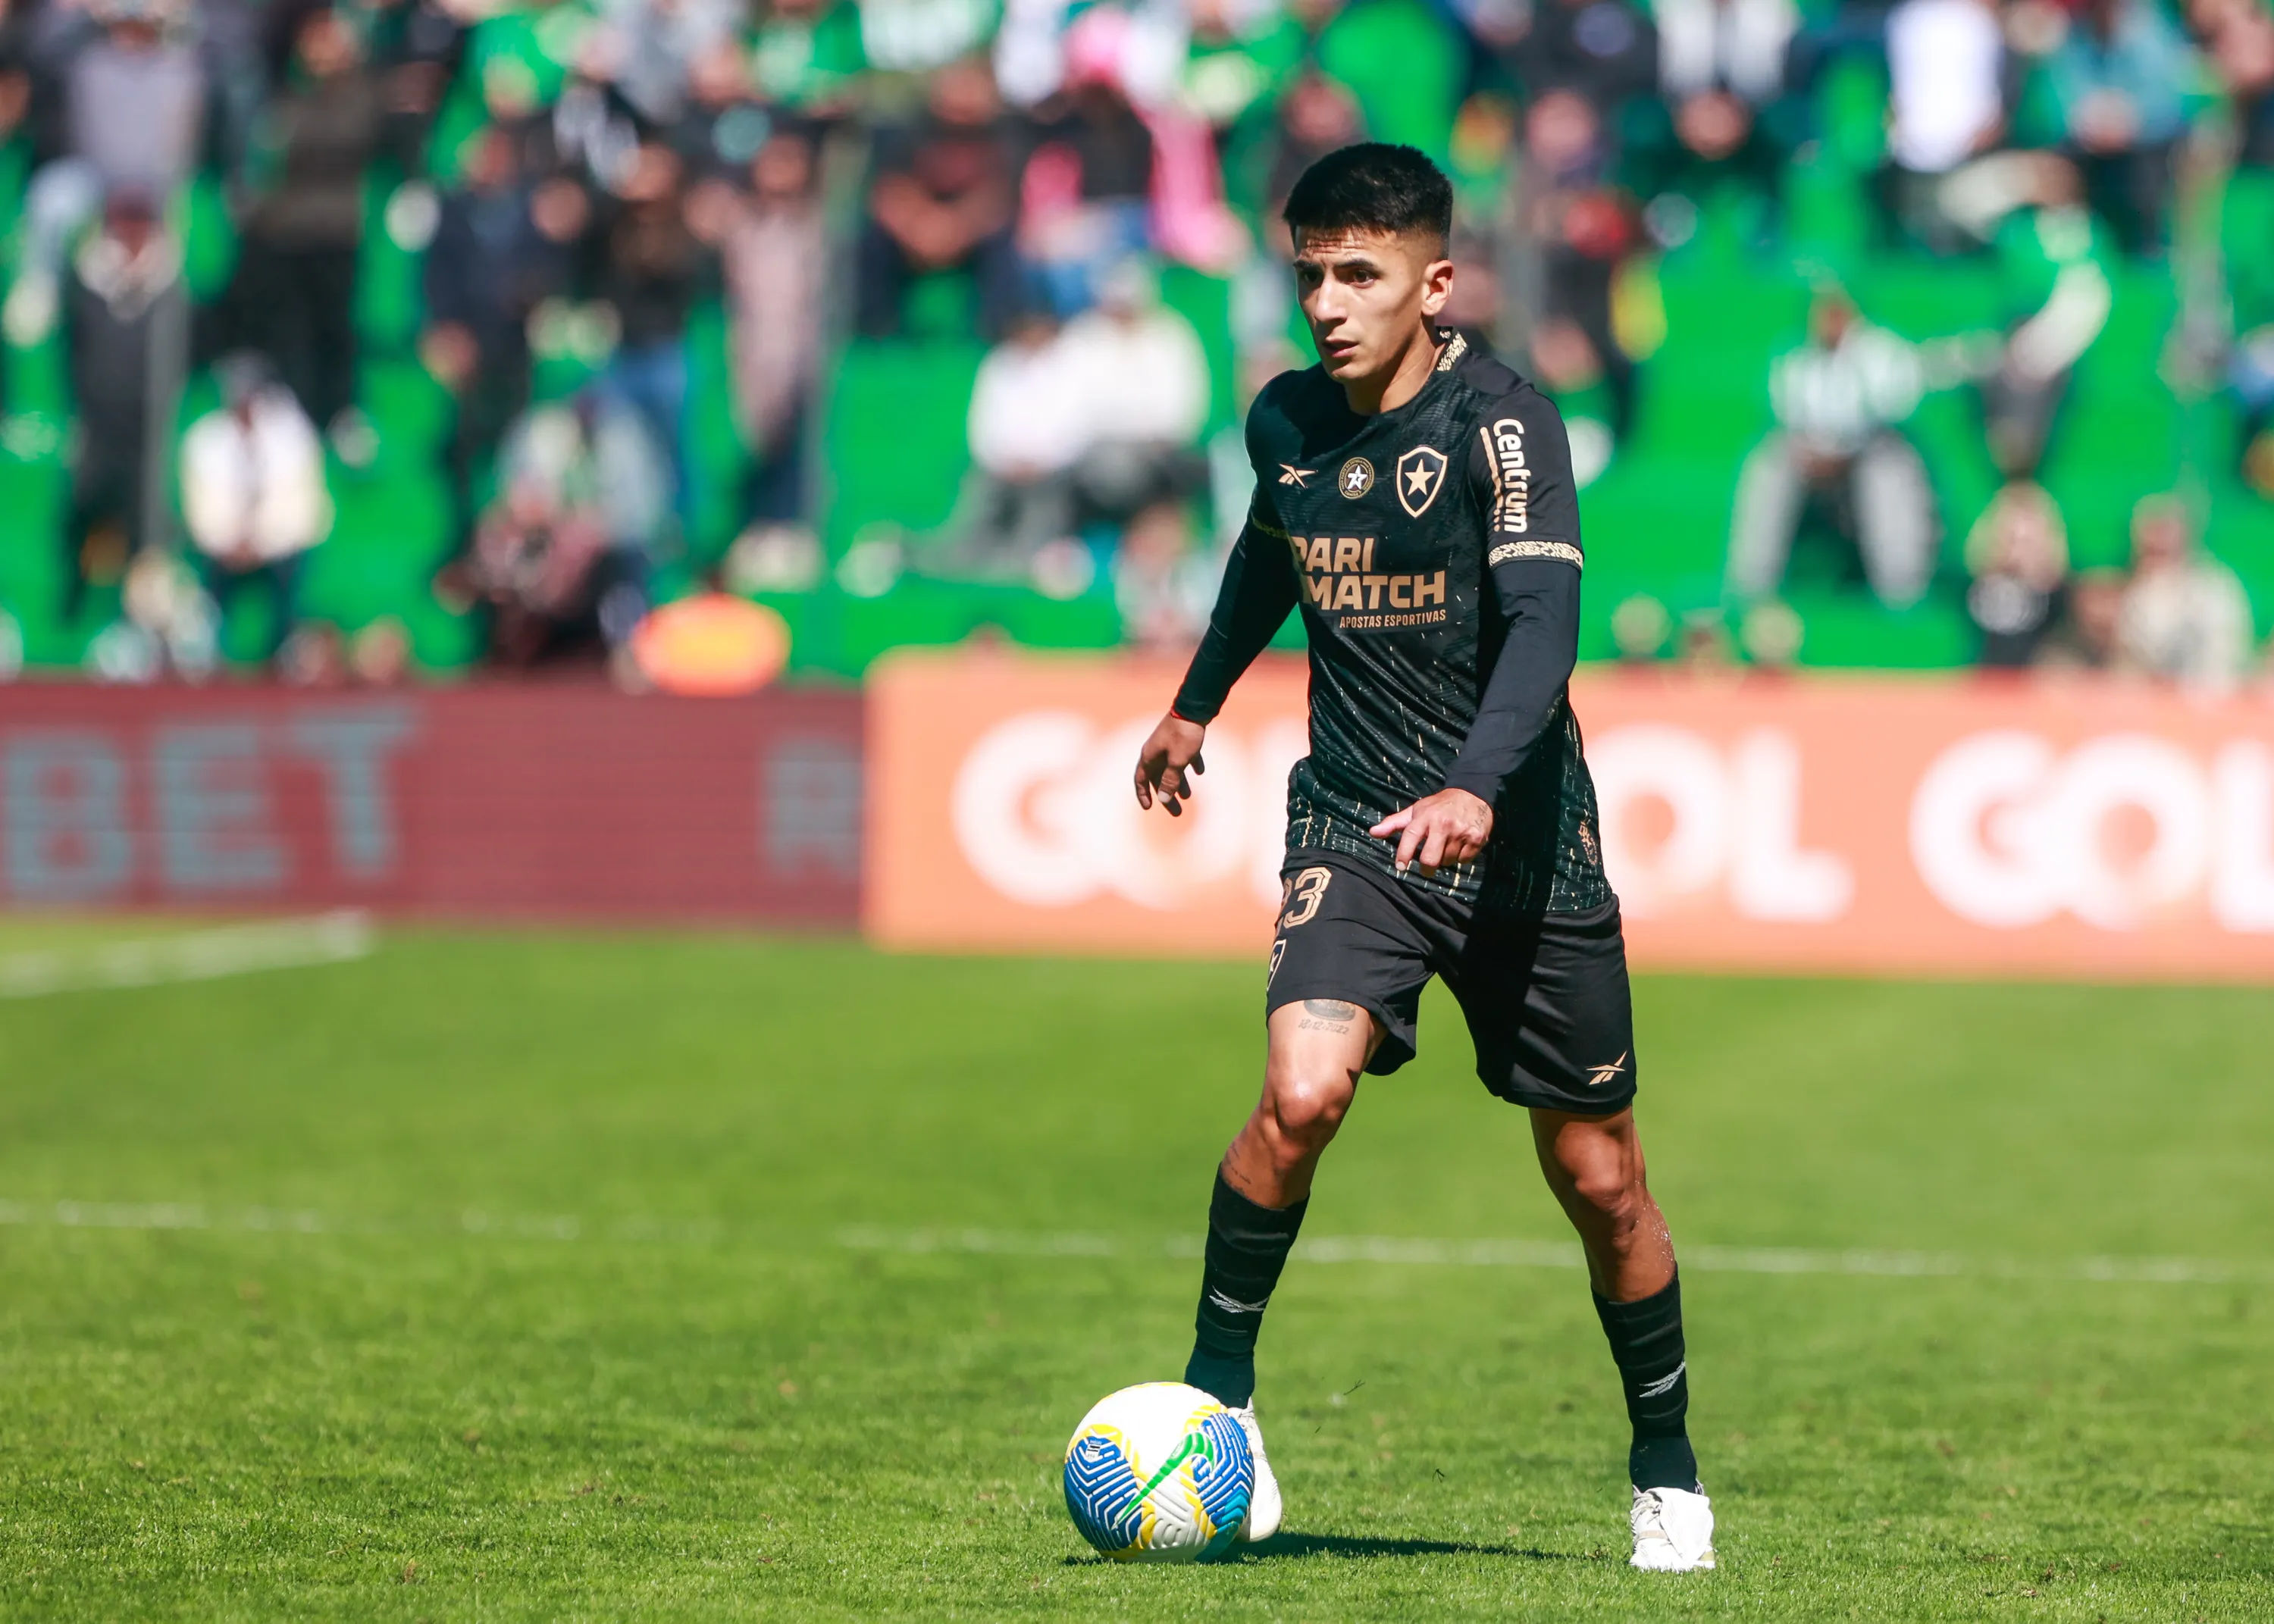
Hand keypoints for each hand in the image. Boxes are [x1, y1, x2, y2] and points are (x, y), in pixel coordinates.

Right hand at [1133, 712, 1206, 816]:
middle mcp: (1156, 751)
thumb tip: (1163, 799)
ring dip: (1179, 783)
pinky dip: (1190, 765)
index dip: (1143, 795)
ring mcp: (1168, 744)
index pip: (1141, 780)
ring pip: (1171, 768)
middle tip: (1177, 812)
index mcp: (1149, 756)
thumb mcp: (1177, 761)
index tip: (1148, 808)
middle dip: (1167, 795)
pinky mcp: (1181, 738)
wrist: (1195, 707)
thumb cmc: (1184, 735)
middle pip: (1158, 778)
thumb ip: (1170, 780)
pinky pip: (1184, 756)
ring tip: (1188, 796)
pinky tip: (1200, 771)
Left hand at [1370, 787, 1493, 875]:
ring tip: (1446, 845)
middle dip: (1426, 868)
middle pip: (1430, 859)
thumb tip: (1372, 832)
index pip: (1410, 837)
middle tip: (1426, 867)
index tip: (1400, 866)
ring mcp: (1461, 831)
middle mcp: (1443, 823)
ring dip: (1445, 859)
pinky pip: (1463, 861)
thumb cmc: (1439, 805)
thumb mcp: (1417, 810)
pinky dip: (1460, 857)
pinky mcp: (1476, 839)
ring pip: (1447, 862)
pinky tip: (1460, 845)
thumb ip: (1394, 823)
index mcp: (1425, 816)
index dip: (1403, 854)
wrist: (1473, 794)